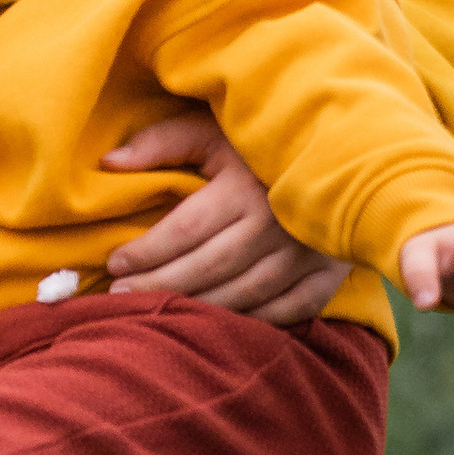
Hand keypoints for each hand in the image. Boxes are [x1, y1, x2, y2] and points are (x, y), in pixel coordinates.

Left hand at [101, 105, 347, 325]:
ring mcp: (306, 253)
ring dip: (200, 309)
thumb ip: (161, 143)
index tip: (114, 263)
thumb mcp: (211, 130)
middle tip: (120, 296)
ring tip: (160, 315)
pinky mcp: (329, 273)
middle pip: (209, 267)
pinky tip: (221, 324)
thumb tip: (109, 161)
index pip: (186, 229)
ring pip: (245, 293)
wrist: (344, 152)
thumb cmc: (260, 141)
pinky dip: (254, 321)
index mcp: (244, 187)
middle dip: (161, 285)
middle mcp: (276, 223)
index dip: (147, 251)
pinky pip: (288, 310)